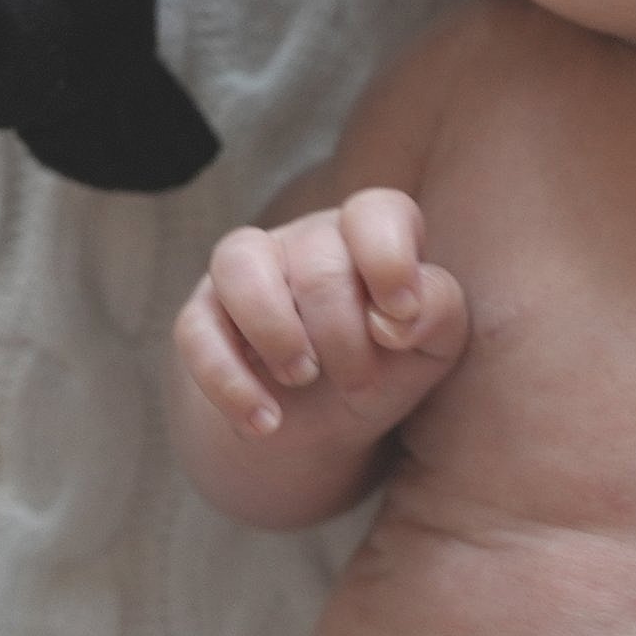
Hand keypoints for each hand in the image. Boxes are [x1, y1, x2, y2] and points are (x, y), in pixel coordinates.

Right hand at [174, 189, 468, 444]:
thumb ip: (439, 312)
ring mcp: (249, 270)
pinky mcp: (202, 315)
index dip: (389, 260)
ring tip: (304, 379)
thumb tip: (398, 316)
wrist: (324, 423)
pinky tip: (265, 422)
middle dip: (344, 335)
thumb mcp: (434, 345)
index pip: (376, 211)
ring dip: (277, 332)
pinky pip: (196, 332)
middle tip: (359, 383)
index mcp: (371, 234)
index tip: (399, 317)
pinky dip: (230, 383)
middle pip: (319, 261)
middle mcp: (308, 238)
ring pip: (241, 264)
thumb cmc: (388, 365)